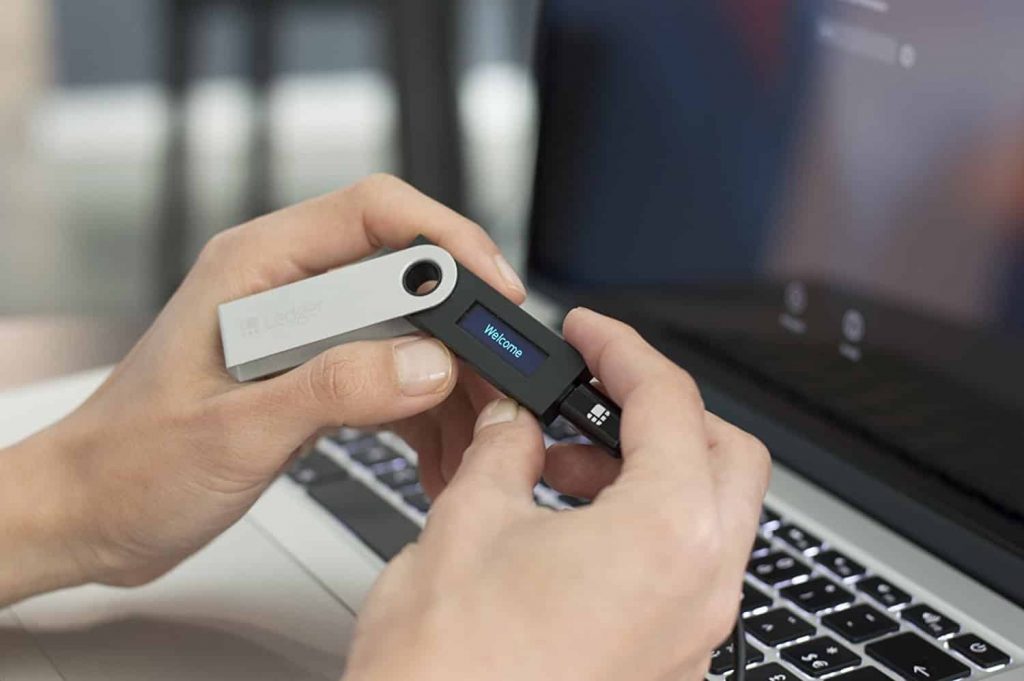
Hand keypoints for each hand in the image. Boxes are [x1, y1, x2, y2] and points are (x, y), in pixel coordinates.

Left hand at [0, 174, 525, 601]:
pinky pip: (389, 375)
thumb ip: (333, 389)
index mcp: (257, 267)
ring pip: (408, 332)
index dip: (447, 240)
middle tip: (496, 386)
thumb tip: (427, 364)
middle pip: (406, 276)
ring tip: (472, 438)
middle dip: (461, 332)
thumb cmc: (129, 465)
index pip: (375, 213)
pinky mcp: (311, 374)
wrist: (89, 514)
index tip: (494, 291)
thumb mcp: (234, 430)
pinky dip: (422, 414)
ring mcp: (303, 333)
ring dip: (448, 383)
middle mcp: (286, 288)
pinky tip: (438, 455)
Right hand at [345, 308, 771, 680]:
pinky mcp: (665, 667)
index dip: (623, 350)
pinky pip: (683, 572)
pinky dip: (643, 528)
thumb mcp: (466, 524)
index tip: (590, 334)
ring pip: (709, 517)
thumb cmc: (449, 674)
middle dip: (660, 411)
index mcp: (667, 536)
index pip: (669, 403)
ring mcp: (691, 637)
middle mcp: (701, 591)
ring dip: (649, 471)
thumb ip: (503, 451)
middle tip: (592, 393)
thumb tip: (515, 422)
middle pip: (724, 456)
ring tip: (562, 464)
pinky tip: (570, 527)